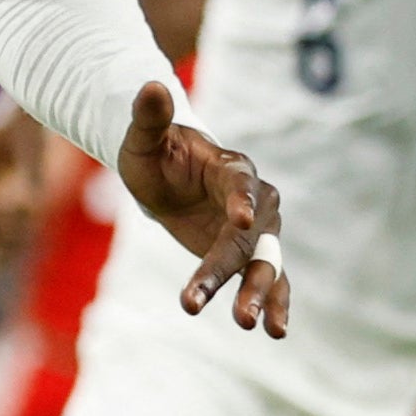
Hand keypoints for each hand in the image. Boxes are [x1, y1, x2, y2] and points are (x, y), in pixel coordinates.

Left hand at [115, 83, 287, 333]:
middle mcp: (253, 199)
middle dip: (240, 272)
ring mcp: (254, 230)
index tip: (237, 221)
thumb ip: (149, 116)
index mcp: (229, 167)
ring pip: (264, 263)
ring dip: (259, 294)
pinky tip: (273, 330)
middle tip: (234, 311)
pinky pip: (269, 280)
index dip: (240, 201)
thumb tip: (151, 85)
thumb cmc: (154, 153)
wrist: (166, 175)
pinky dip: (273, 303)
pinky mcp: (248, 254)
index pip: (241, 183)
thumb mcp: (143, 137)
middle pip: (251, 238)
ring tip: (249, 325)